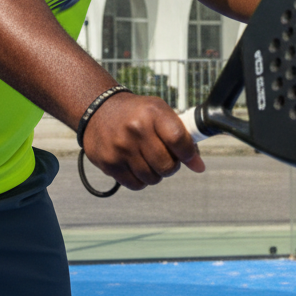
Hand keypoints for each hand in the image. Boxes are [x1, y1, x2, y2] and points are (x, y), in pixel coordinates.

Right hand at [82, 92, 205, 190]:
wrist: (97, 110)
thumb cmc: (135, 114)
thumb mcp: (159, 111)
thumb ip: (181, 136)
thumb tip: (198, 166)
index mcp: (153, 112)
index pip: (179, 140)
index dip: (189, 154)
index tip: (192, 160)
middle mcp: (136, 129)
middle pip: (167, 166)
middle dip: (171, 166)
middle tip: (164, 157)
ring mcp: (121, 147)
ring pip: (153, 178)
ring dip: (155, 173)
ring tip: (147, 159)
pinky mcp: (109, 163)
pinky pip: (136, 185)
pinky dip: (140, 180)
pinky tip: (135, 165)